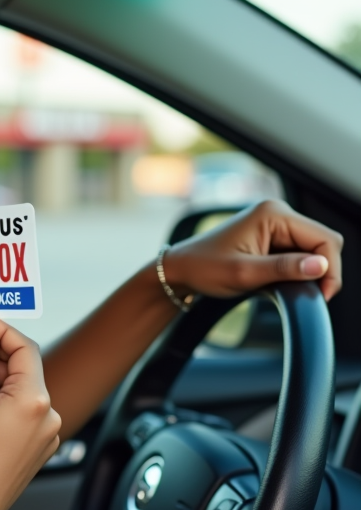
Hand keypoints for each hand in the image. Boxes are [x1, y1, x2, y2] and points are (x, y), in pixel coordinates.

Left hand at [165, 200, 343, 300]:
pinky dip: (298, 271)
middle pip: (324, 243)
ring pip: (314, 250)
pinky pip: (300, 254)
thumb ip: (284, 269)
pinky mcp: (273, 238)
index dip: (330, 268)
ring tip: (289, 289)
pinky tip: (284, 283)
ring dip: (309, 272)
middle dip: (322, 270)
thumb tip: (319, 266)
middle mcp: (278, 214)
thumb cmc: (203, 268)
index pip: (325, 239)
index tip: (322, 294)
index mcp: (273, 213)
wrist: (180, 270)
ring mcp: (276, 225)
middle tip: (311, 296)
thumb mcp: (244, 273)